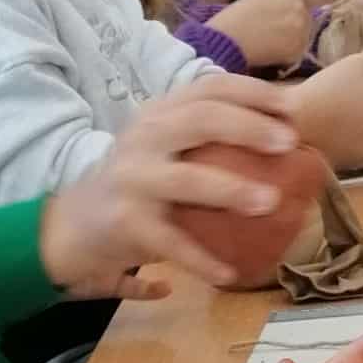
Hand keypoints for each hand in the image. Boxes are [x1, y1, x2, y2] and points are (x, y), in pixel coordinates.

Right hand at [40, 80, 300, 291]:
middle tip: (288, 144)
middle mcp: (144, 140)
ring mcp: (134, 181)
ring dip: (232, 190)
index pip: (209, 89)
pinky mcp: (127, 224)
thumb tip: (279, 137)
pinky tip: (229, 273)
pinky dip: (202, 261)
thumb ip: (203, 138)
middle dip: (250, 127)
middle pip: (202, 120)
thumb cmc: (132, 187)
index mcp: (158, 115)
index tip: (293, 106)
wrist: (69, 228)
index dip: (254, 92)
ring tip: (270, 202)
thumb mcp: (160, 149)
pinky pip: (172, 244)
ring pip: (189, 180)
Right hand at [214, 0, 316, 67]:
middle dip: (298, 23)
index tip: (307, 8)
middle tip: (275, 30)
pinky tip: (269, 53)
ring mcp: (301, 30)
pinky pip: (297, 53)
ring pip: (305, 36)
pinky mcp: (297, 51)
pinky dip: (286, 56)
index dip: (312, 1)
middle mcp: (301, 8)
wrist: (227, 40)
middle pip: (310, 17)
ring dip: (293, 41)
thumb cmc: (237, 16)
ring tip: (269, 43)